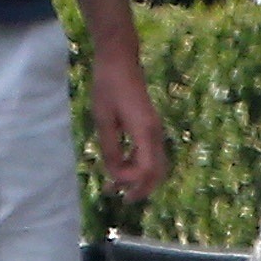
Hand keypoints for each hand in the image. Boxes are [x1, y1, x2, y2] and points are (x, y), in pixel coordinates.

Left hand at [90, 45, 168, 200]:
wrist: (120, 60)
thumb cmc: (108, 86)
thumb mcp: (103, 119)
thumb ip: (110, 148)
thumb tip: (114, 174)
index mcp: (144, 131)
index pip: (146, 169)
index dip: (131, 181)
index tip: (111, 181)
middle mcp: (155, 133)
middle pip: (157, 171)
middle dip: (141, 188)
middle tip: (122, 200)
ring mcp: (155, 129)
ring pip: (156, 164)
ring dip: (140, 178)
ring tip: (117, 187)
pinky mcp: (150, 126)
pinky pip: (151, 154)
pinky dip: (140, 166)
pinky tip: (121, 167)